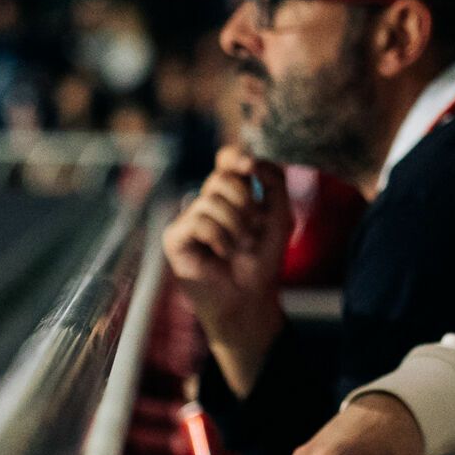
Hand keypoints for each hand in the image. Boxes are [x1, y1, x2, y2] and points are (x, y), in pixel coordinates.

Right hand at [163, 147, 290, 386]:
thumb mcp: (279, 216)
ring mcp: (189, 218)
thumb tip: (251, 160)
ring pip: (211, 201)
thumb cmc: (263, 259)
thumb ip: (274, 183)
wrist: (250, 297)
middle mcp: (207, 202)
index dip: (235, 157)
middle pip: (221, 178)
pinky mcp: (175, 237)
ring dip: (236, 228)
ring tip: (239, 248)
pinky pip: (198, 222)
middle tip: (252, 233)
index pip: (225, 159)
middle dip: (246, 204)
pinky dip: (219, 239)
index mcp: (231, 193)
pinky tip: (222, 255)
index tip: (250, 168)